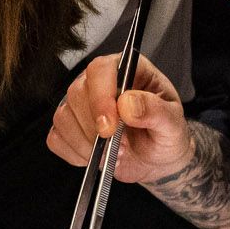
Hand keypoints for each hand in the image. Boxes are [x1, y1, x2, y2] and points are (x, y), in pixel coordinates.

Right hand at [48, 53, 190, 183]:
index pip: (100, 70)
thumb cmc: (165, 135)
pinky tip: (97, 156)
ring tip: (113, 152)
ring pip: (64, 117)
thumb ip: (156, 112)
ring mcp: (79, 105)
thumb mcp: (172, 125)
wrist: (157, 159)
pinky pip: (57, 138)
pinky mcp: (68, 127)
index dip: (101, 97)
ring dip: (87, 143)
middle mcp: (98, 83)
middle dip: (95, 127)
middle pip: (77, 93)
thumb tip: (128, 104)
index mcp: (126, 71)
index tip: (110, 126)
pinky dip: (76, 153)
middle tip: (119, 145)